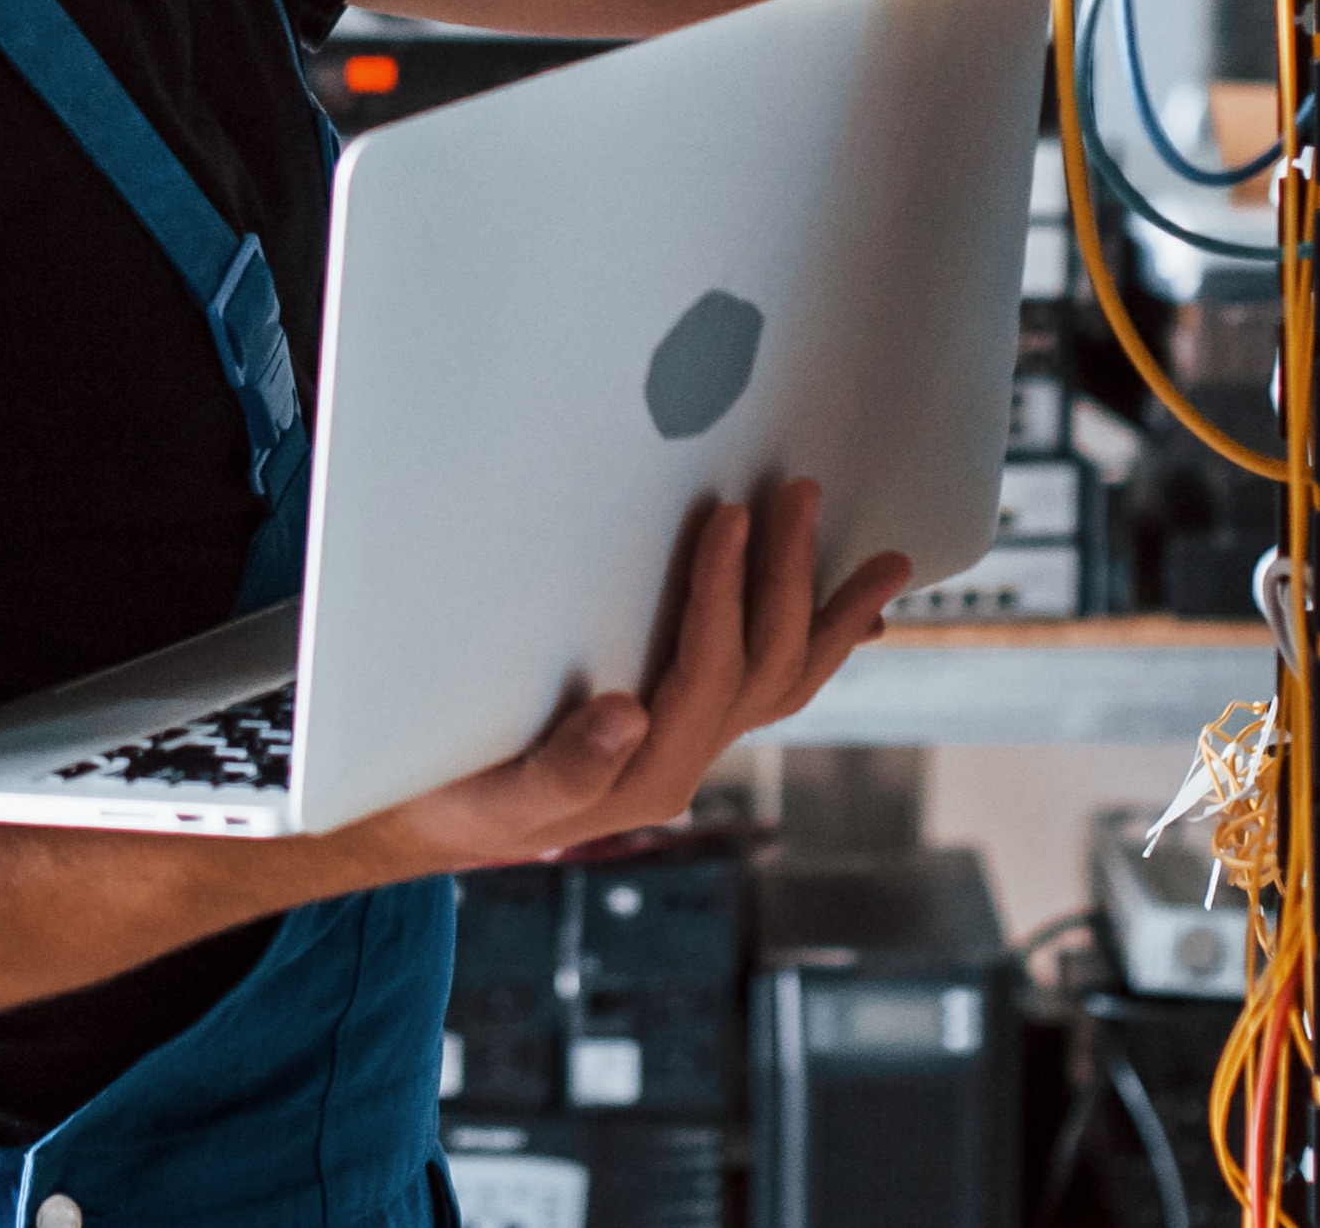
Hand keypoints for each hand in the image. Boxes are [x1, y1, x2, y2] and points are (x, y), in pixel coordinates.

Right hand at [359, 478, 909, 875]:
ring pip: (785, 679)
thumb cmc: (454, 801)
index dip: (723, 593)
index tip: (728, 516)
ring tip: (883, 564)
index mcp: (649, 773)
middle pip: (766, 667)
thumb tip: (627, 712)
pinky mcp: (681, 725)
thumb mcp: (495, 795)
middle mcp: (685, 760)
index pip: (707, 672)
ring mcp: (690, 744)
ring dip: (831, 614)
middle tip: (800, 494)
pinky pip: (769, 684)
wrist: (435, 825)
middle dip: (791, 578)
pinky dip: (817, 645)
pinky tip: (851, 618)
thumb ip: (563, 766)